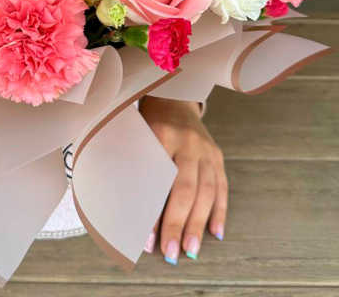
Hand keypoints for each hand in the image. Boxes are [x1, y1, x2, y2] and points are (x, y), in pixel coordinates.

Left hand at [139, 95, 227, 263]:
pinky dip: (219, 211)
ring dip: (199, 224)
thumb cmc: (147, 124)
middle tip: (171, 252)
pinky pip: (222, 186)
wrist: (173, 100)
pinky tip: (216, 232)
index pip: (156, 181)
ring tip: (191, 249)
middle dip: (177, 223)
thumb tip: (130, 214)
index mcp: (160, 135)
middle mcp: (186, 142)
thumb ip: (136, 168)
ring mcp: (205, 149)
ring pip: (206, 191)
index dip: (151, 212)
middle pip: (184, 188)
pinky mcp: (217, 155)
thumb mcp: (136, 137)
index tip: (145, 239)